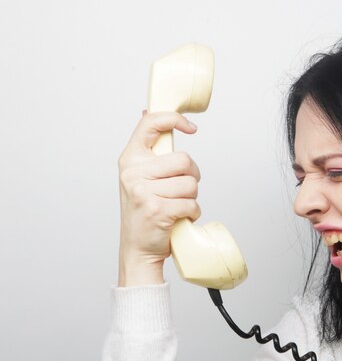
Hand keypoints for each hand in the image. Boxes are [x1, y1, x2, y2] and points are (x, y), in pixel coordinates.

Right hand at [117, 111, 200, 286]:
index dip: (174, 119)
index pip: (150, 124)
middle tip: (182, 190)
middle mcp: (133, 172)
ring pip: (191, 184)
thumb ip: (148, 150)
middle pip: (184, 160)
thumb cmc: (144, 212)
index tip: (191, 128)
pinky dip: (192, 213)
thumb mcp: (139, 177)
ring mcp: (144, 191)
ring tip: (177, 206)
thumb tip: (148, 112)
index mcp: (130, 159)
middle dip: (192, 176)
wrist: (137, 249)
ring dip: (192, 199)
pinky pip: (191, 204)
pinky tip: (179, 218)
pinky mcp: (157, 209)